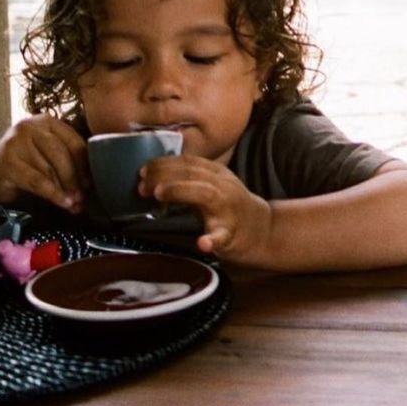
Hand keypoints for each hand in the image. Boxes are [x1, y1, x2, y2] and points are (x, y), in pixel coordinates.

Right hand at [0, 116, 86, 212]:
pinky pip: (37, 181)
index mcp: (46, 121)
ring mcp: (16, 142)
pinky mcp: (7, 161)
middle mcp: (30, 126)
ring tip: (74, 203)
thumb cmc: (23, 164)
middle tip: (83, 196)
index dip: (85, 164)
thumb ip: (65, 159)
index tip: (91, 182)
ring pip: (50, 169)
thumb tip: (91, 181)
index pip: (73, 141)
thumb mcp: (45, 154)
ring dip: (64, 190)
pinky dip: (53, 194)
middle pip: (62, 154)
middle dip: (75, 178)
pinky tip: (62, 202)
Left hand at [139, 156, 273, 261]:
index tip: (142, 170)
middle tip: (141, 185)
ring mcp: (229, 210)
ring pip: (206, 194)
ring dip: (180, 191)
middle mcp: (223, 187)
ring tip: (159, 194)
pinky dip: (212, 239)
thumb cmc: (230, 208)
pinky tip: (202, 243)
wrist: (264, 230)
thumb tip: (152, 176)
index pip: (188, 162)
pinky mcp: (232, 234)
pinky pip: (223, 235)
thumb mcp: (213, 185)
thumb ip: (188, 180)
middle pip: (192, 174)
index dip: (164, 163)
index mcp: (217, 174)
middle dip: (164, 176)